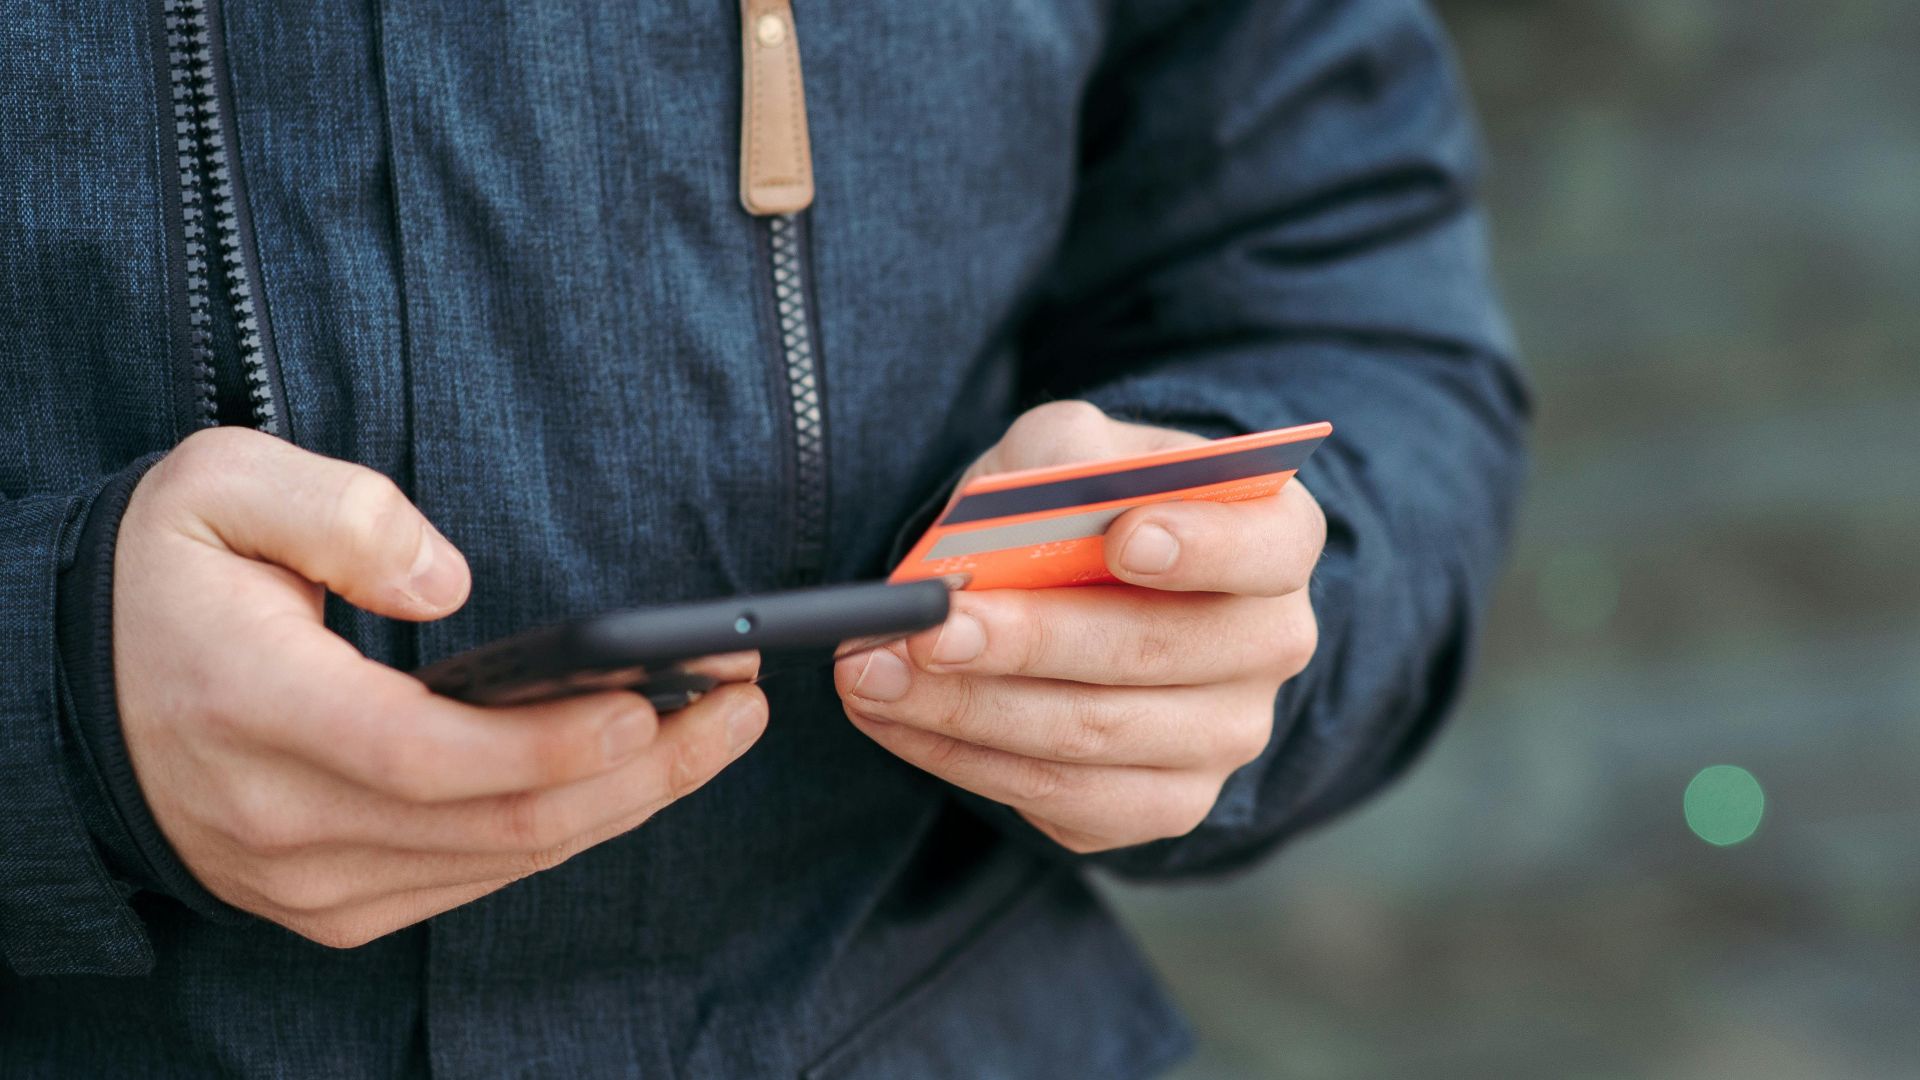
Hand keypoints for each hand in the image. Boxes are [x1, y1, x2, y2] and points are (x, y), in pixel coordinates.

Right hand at [114, 428, 766, 946]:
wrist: (74, 692)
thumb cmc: (161, 579)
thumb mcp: (216, 487)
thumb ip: (334, 510)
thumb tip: (447, 581)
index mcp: (254, 707)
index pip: (427, 756)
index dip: (552, 743)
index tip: (657, 699)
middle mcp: (282, 818)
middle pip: (496, 826)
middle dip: (641, 770)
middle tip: (740, 706)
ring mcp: (307, 878)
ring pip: (501, 865)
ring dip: (625, 803)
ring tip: (718, 731)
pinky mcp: (331, 903)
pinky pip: (474, 880)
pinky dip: (566, 832)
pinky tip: (635, 775)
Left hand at [836, 401, 1321, 852]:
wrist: (1083, 589)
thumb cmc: (1082, 506)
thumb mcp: (1070, 450)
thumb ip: (1052, 456)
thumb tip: (1012, 505)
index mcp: (1276, 539)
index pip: (1267, 546)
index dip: (1202, 546)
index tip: (1124, 539)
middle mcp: (1271, 645)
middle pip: (1155, 652)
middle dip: (1028, 641)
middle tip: (926, 626)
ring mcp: (1224, 737)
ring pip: (1092, 737)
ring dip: (967, 710)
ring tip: (873, 673)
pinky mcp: (1163, 804)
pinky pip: (1061, 801)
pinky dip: (963, 761)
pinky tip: (897, 721)